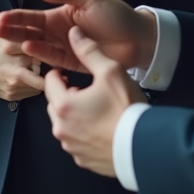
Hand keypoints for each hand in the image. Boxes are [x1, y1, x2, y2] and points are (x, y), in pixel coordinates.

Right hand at [0, 0, 157, 72]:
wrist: (138, 38)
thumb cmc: (116, 14)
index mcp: (61, 14)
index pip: (33, 16)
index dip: (17, 16)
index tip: (1, 17)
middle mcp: (59, 31)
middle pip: (30, 31)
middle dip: (12, 30)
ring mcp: (64, 47)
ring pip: (37, 45)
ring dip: (21, 42)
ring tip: (5, 40)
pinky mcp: (72, 62)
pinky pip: (52, 58)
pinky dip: (40, 54)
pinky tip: (28, 49)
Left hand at [45, 26, 145, 177]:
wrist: (144, 147)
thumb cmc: (126, 110)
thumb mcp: (110, 72)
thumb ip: (90, 51)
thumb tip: (74, 33)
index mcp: (64, 105)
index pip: (49, 83)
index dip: (59, 75)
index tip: (69, 75)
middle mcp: (62, 128)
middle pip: (55, 104)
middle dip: (67, 96)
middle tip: (87, 92)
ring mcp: (72, 146)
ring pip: (65, 124)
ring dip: (75, 116)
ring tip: (97, 110)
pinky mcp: (83, 160)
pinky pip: (77, 142)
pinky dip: (84, 134)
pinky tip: (102, 128)